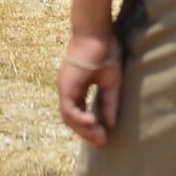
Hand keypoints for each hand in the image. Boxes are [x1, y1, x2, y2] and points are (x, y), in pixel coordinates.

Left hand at [56, 31, 122, 145]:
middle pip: (72, 119)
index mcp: (77, 89)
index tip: (106, 137)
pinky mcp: (66, 85)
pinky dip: (79, 119)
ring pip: (68, 117)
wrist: (97, 33)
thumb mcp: (110, 83)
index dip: (91, 127)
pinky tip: (93, 123)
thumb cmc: (104, 52)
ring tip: (100, 137)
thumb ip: (108, 104)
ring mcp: (65, 87)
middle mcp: (68, 90)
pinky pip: (68, 108)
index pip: (80, 114)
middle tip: (103, 142)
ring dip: (83, 130)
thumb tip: (110, 125)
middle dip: (87, 133)